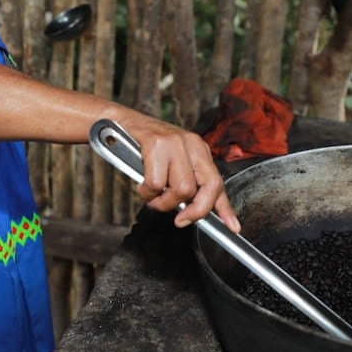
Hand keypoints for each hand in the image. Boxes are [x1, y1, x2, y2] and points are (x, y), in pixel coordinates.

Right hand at [113, 114, 240, 232]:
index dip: (225, 208)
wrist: (119, 123)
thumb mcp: (173, 163)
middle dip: (192, 211)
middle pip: (206, 188)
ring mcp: (175, 143)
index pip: (218, 182)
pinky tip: (141, 184)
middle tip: (178, 218)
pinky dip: (146, 192)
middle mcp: (192, 144)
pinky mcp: (156, 143)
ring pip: (182, 189)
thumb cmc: (144, 148)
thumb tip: (192, 213)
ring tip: (152, 196)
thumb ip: (186, 184)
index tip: (233, 228)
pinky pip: (156, 183)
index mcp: (199, 150)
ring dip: (163, 202)